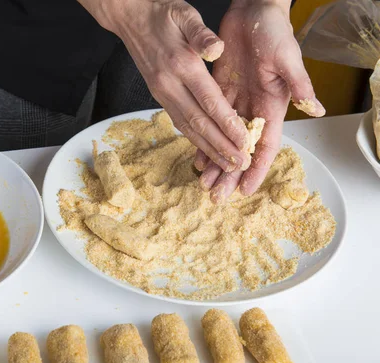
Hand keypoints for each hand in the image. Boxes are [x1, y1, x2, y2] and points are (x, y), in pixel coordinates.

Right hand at [78, 0, 251, 171]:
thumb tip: (217, 48)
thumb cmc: (162, 14)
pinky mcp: (160, 96)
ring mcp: (162, 93)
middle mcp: (170, 84)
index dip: (228, 123)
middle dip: (220, 146)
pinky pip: (179, 122)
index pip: (209, 101)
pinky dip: (194, 139)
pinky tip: (207, 150)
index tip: (244, 141)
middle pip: (198, 123)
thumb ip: (201, 32)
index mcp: (181, 65)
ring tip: (226, 165)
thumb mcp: (184, 14)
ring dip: (208, 149)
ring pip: (187, 128)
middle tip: (239, 164)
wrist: (130, 18)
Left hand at [195, 0, 325, 202]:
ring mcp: (235, 102)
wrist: (253, 11)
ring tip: (203, 182)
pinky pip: (210, 122)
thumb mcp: (287, 57)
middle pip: (240, 149)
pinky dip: (203, 139)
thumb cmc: (274, 31)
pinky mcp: (219, 92)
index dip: (255, 169)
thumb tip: (315, 108)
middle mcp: (253, 108)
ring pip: (222, 140)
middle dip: (230, 173)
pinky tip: (195, 155)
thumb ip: (298, 84)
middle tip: (217, 196)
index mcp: (272, 105)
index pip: (264, 145)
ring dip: (214, 161)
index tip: (245, 189)